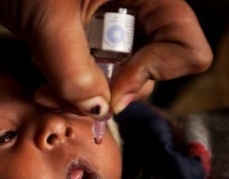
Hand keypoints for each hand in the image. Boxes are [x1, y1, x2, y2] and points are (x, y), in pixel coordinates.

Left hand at [0, 0, 211, 117]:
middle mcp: (140, 13)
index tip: (108, 90)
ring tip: (47, 86)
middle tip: (65, 96)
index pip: (186, 48)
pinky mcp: (96, 40)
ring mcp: (118, 29)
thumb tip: (98, 108)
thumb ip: (72, 68)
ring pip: (120, 78)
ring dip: (83, 94)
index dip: (150, 74)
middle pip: (151, 70)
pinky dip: (72, 85)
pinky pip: (97, 75)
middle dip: (107, 93)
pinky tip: (48, 74)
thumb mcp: (48, 20)